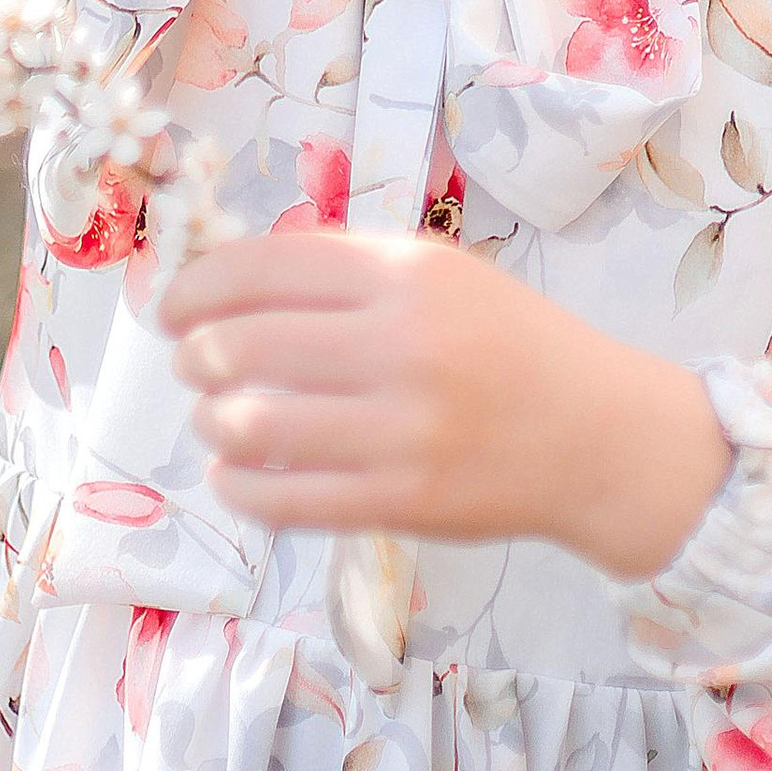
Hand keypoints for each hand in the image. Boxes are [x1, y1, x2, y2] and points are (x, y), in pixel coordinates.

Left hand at [159, 230, 733, 584]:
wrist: (599, 435)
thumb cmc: (510, 344)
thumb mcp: (441, 273)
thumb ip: (344, 268)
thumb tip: (227, 279)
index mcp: (406, 274)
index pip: (260, 268)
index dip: (196, 287)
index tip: (172, 307)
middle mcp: (401, 345)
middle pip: (240, 346)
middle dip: (196, 357)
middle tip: (196, 366)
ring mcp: (401, 429)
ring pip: (248, 425)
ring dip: (212, 422)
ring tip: (220, 419)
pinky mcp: (401, 502)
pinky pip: (281, 498)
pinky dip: (239, 486)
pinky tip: (239, 474)